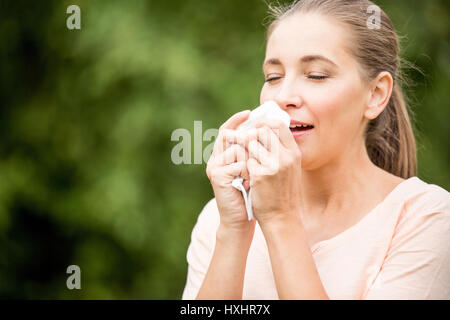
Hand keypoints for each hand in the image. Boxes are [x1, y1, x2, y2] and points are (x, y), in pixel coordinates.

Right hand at [206, 110, 254, 233]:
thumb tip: (265, 129)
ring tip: (253, 175)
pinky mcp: (217, 176)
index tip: (249, 112)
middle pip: (228, 134)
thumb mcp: (253, 168)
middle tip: (259, 145)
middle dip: (246, 138)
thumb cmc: (250, 194)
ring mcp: (214, 167)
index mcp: (222, 155)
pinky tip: (250, 182)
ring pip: (237, 148)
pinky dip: (248, 171)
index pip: (226, 129)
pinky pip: (238, 163)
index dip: (236, 119)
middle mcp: (214, 159)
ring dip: (251, 159)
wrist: (241, 219)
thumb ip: (253, 151)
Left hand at [245, 119, 302, 226]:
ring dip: (246, 150)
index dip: (264, 124)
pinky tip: (247, 175)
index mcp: (294, 153)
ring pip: (251, 143)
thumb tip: (265, 130)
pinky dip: (244, 165)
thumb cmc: (283, 192)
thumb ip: (281, 150)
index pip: (278, 124)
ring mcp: (274, 165)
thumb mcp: (289, 168)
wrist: (282, 217)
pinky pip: (246, 160)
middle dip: (251, 135)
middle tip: (246, 144)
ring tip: (248, 162)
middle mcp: (286, 156)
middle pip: (263, 130)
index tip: (255, 129)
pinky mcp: (261, 175)